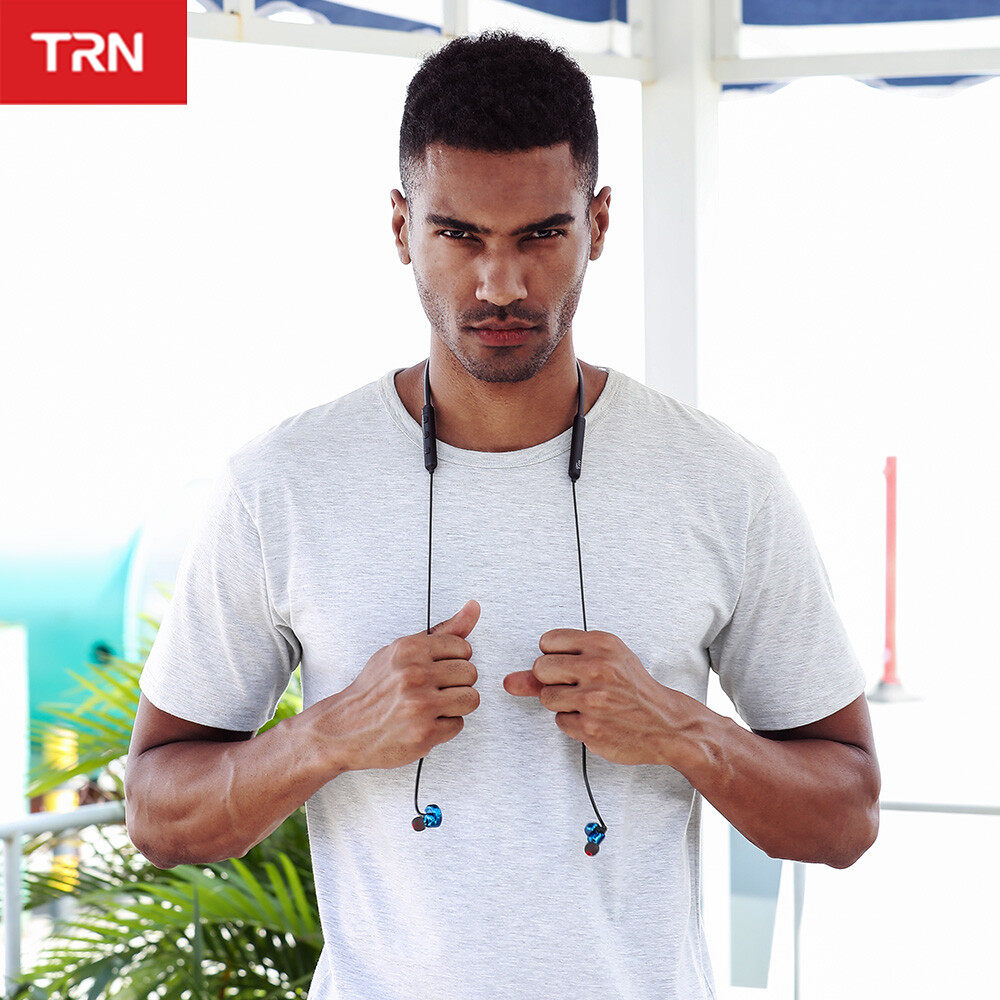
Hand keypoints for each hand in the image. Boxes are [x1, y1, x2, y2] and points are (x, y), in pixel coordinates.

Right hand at [321, 599, 480, 771]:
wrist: (343, 728)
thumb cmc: (374, 688)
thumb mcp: (401, 651)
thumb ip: (442, 631)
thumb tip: (473, 608)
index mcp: (409, 650)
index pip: (463, 647)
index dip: (454, 660)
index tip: (438, 668)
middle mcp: (415, 674)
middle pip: (470, 673)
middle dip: (456, 683)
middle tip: (434, 689)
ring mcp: (420, 705)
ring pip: (470, 699)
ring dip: (455, 705)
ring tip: (434, 705)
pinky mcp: (424, 733)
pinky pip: (458, 724)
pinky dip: (445, 726)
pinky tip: (425, 722)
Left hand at [502, 628, 683, 765]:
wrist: (665, 722)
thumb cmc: (632, 688)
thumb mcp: (604, 661)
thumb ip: (555, 664)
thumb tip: (510, 680)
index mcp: (602, 644)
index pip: (547, 641)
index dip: (555, 656)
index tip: (572, 664)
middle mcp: (597, 668)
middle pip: (540, 668)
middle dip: (552, 679)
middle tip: (577, 685)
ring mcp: (593, 699)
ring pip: (546, 698)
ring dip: (562, 703)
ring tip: (589, 702)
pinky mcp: (590, 727)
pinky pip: (560, 722)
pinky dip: (574, 723)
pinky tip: (595, 719)